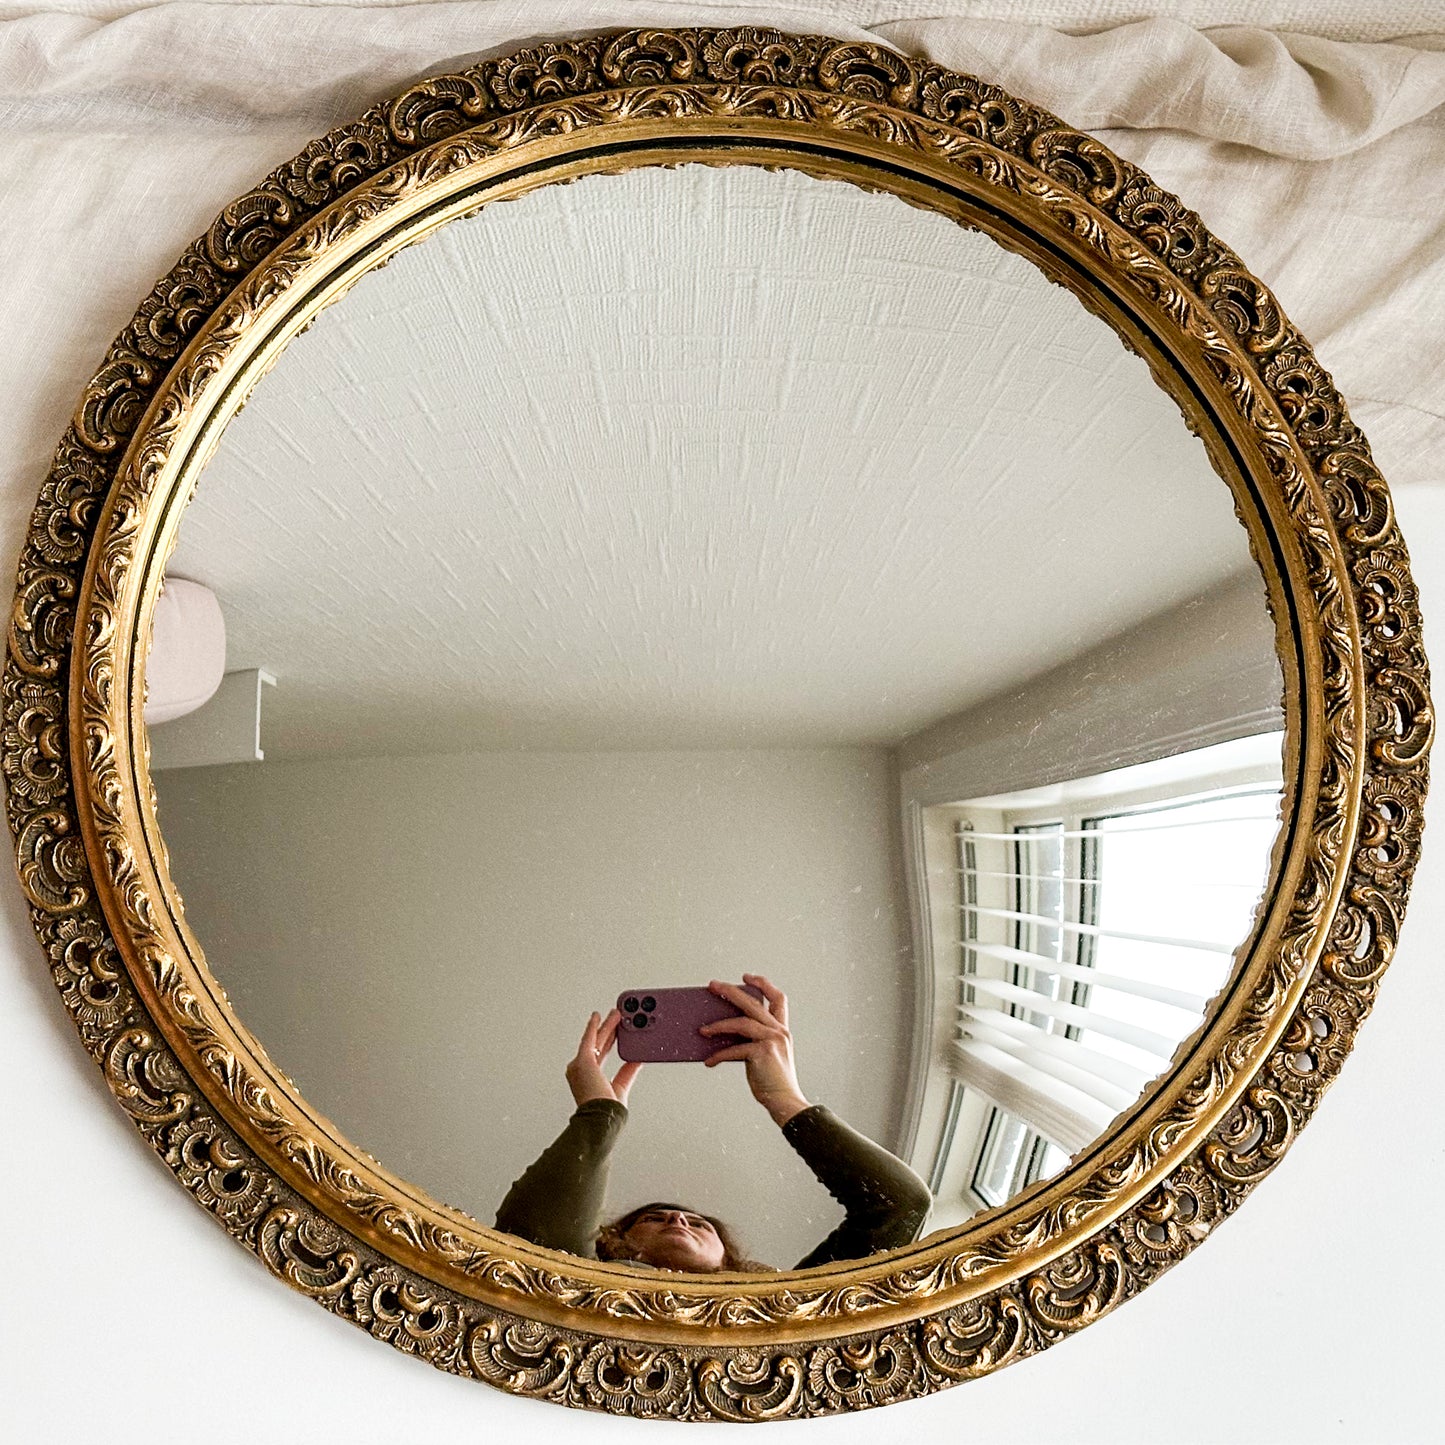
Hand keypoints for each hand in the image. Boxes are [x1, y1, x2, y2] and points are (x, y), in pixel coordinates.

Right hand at [565, 1009, 642, 1108]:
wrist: (601, 1115)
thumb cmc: (607, 1110)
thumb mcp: (621, 1086)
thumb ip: (628, 1071)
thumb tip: (637, 1059)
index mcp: (589, 1077)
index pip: (602, 1054)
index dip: (611, 1041)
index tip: (618, 1033)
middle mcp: (581, 1070)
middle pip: (600, 1044)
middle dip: (610, 1029)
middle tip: (618, 1017)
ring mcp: (580, 1065)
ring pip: (596, 1039)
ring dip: (606, 1025)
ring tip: (616, 1013)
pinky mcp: (583, 1060)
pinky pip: (589, 1039)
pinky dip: (593, 1026)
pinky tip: (597, 1016)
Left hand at [700, 974, 809, 1126]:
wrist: (784, 1102)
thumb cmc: (773, 1082)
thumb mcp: (766, 1055)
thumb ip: (753, 1040)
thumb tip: (725, 1032)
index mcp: (782, 1030)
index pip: (778, 998)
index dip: (763, 984)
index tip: (747, 977)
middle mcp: (779, 1031)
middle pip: (753, 1002)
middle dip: (731, 991)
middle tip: (713, 986)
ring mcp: (772, 1040)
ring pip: (741, 1022)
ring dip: (718, 1025)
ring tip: (702, 1030)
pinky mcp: (762, 1052)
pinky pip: (735, 1049)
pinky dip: (719, 1055)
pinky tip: (709, 1061)